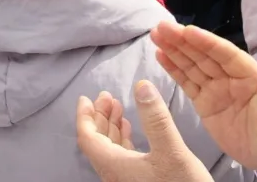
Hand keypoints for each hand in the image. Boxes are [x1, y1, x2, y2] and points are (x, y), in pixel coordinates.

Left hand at [77, 82, 212, 181]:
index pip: (87, 138)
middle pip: (97, 142)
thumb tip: (141, 85)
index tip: (85, 98)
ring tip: (118, 107)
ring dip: (111, 127)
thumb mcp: (172, 151)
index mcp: (115, 166)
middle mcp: (115, 174)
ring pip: (109, 150)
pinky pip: (121, 158)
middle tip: (106, 96)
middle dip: (99, 116)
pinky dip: (123, 140)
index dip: (84, 116)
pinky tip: (130, 129)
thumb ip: (156, 119)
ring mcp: (126, 180)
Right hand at [151, 21, 256, 181]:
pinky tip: (161, 55)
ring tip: (156, 35)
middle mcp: (232, 78)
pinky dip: (173, 69)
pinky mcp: (205, 104)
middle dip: (183, 41)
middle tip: (162, 27)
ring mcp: (217, 90)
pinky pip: (187, 83)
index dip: (207, 43)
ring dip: (174, 49)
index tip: (187, 31)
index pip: (226, 55)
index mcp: (252, 77)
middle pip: (204, 55)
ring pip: (192, 65)